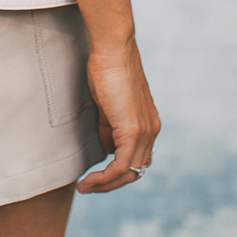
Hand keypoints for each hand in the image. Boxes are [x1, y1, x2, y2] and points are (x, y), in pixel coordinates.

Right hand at [76, 38, 159, 193]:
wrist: (113, 49)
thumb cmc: (106, 69)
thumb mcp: (108, 104)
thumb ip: (109, 126)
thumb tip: (106, 147)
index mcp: (148, 123)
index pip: (137, 159)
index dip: (116, 171)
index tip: (95, 175)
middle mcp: (152, 130)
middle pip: (136, 171)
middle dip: (111, 183)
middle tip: (88, 185)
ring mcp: (146, 132)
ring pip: (130, 172)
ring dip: (106, 184)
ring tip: (84, 186)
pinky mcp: (134, 131)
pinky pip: (122, 166)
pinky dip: (105, 178)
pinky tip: (88, 180)